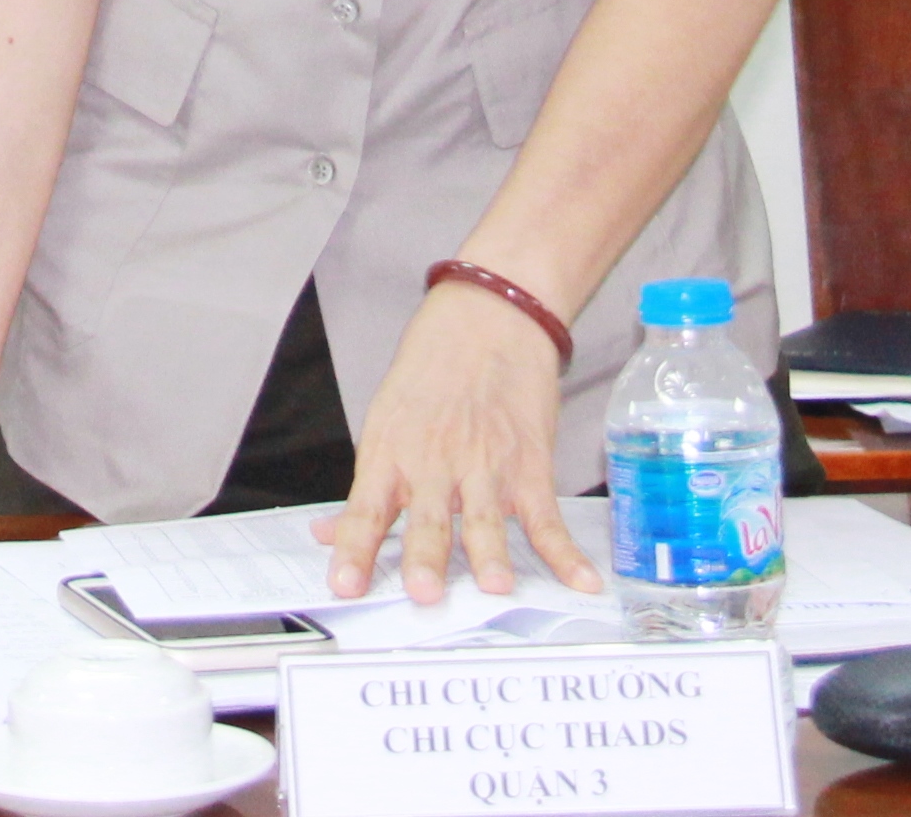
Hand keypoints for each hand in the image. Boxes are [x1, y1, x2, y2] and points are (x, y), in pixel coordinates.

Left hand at [332, 274, 584, 603]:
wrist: (489, 319)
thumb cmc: (433, 368)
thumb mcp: (384, 419)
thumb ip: (366, 486)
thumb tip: (329, 534)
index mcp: (392, 455)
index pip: (365, 512)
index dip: (354, 551)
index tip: (345, 586)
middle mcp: (436, 465)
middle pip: (428, 519)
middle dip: (426, 557)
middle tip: (425, 592)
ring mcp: (486, 467)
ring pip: (486, 521)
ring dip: (491, 555)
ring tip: (495, 586)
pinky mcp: (529, 466)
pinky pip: (547, 519)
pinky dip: (567, 555)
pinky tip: (582, 580)